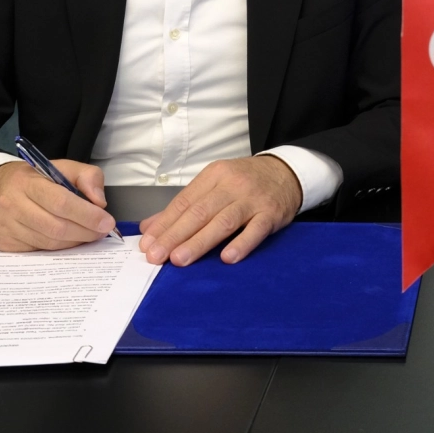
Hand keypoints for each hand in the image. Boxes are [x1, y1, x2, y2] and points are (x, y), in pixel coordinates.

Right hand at [0, 159, 113, 251]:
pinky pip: (38, 251)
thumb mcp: (59, 167)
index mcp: (27, 182)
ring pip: (49, 243)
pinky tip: (67, 240)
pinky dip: (58, 248)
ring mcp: (5, 227)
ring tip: (88, 234)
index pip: (61, 202)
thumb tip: (99, 202)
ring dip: (74, 242)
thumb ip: (86, 177)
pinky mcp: (3, 244)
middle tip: (102, 231)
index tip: (107, 222)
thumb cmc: (31, 179)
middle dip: (85, 232)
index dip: (87, 215)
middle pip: (56, 227)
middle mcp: (11, 205)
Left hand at [138, 155, 302, 265]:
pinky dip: (242, 243)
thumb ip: (184, 206)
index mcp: (214, 176)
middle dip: (175, 236)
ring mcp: (253, 199)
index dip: (164, 225)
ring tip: (180, 259)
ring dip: (200, 242)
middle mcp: (232, 185)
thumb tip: (150, 227)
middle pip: (199, 212)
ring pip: (223, 221)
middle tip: (157, 256)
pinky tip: (228, 257)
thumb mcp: (214, 184)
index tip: (148, 244)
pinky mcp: (271, 213)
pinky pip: (256, 229)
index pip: (184, 202)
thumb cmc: (246, 182)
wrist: (286, 173)